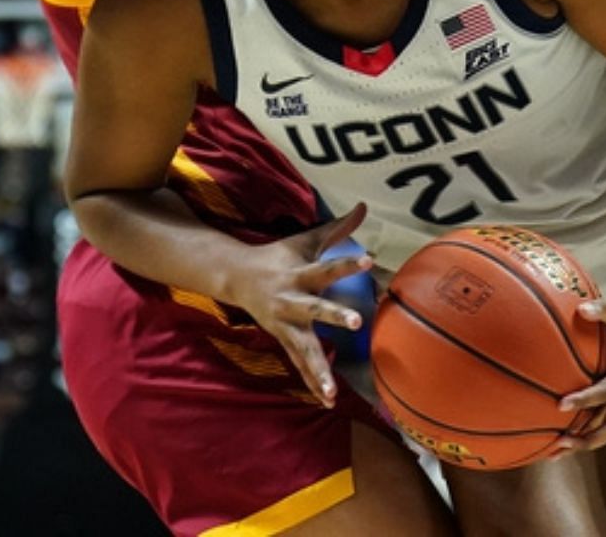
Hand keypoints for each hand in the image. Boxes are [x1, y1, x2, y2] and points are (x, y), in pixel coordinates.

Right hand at [224, 203, 373, 406]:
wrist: (235, 277)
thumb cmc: (277, 257)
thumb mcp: (305, 240)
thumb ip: (337, 227)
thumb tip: (365, 206)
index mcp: (298, 274)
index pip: (327, 267)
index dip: (347, 263)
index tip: (370, 259)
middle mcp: (291, 301)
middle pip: (314, 309)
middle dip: (334, 316)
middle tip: (356, 321)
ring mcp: (286, 324)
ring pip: (304, 348)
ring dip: (318, 369)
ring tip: (333, 391)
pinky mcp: (283, 340)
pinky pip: (300, 365)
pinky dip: (313, 383)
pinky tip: (328, 400)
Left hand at [555, 288, 605, 450]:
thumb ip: (603, 309)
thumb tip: (582, 308)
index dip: (587, 399)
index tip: (560, 405)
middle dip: (587, 439)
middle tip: (558, 444)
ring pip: (605, 427)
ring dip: (583, 440)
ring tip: (552, 452)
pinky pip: (600, 417)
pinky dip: (582, 428)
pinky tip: (557, 432)